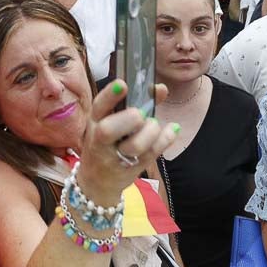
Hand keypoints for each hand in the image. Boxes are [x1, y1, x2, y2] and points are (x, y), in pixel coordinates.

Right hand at [77, 80, 179, 204]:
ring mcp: (116, 156)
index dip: (110, 95)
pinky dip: (165, 139)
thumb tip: (160, 88)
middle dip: (128, 119)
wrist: (97, 181)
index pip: (98, 106)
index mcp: (95, 121)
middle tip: (139, 115)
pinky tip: (172, 129)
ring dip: (150, 132)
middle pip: (109, 130)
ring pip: (134, 145)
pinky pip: (151, 154)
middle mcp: (101, 139)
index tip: (122, 84)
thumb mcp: (111, 121)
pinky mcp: (132, 168)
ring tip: (153, 125)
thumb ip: (135, 103)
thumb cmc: (106, 142)